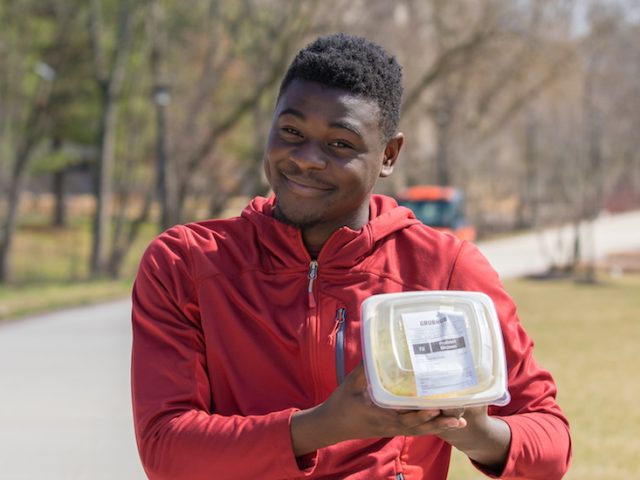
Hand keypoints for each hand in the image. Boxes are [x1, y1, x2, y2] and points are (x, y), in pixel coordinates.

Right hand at [291, 363, 466, 455]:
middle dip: (439, 423)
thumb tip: (378, 346)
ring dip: (439, 427)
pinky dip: (429, 427)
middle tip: (460, 416)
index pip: (404, 417)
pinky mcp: (390, 430)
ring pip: (419, 431)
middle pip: (419, 427)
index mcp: (379, 414)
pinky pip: (414, 431)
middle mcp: (388, 425)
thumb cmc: (341, 403)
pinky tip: (442, 422)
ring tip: (460, 421)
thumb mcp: (352, 382)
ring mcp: (390, 429)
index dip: (421, 414)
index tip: (436, 407)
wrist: (331, 425)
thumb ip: (367, 367)